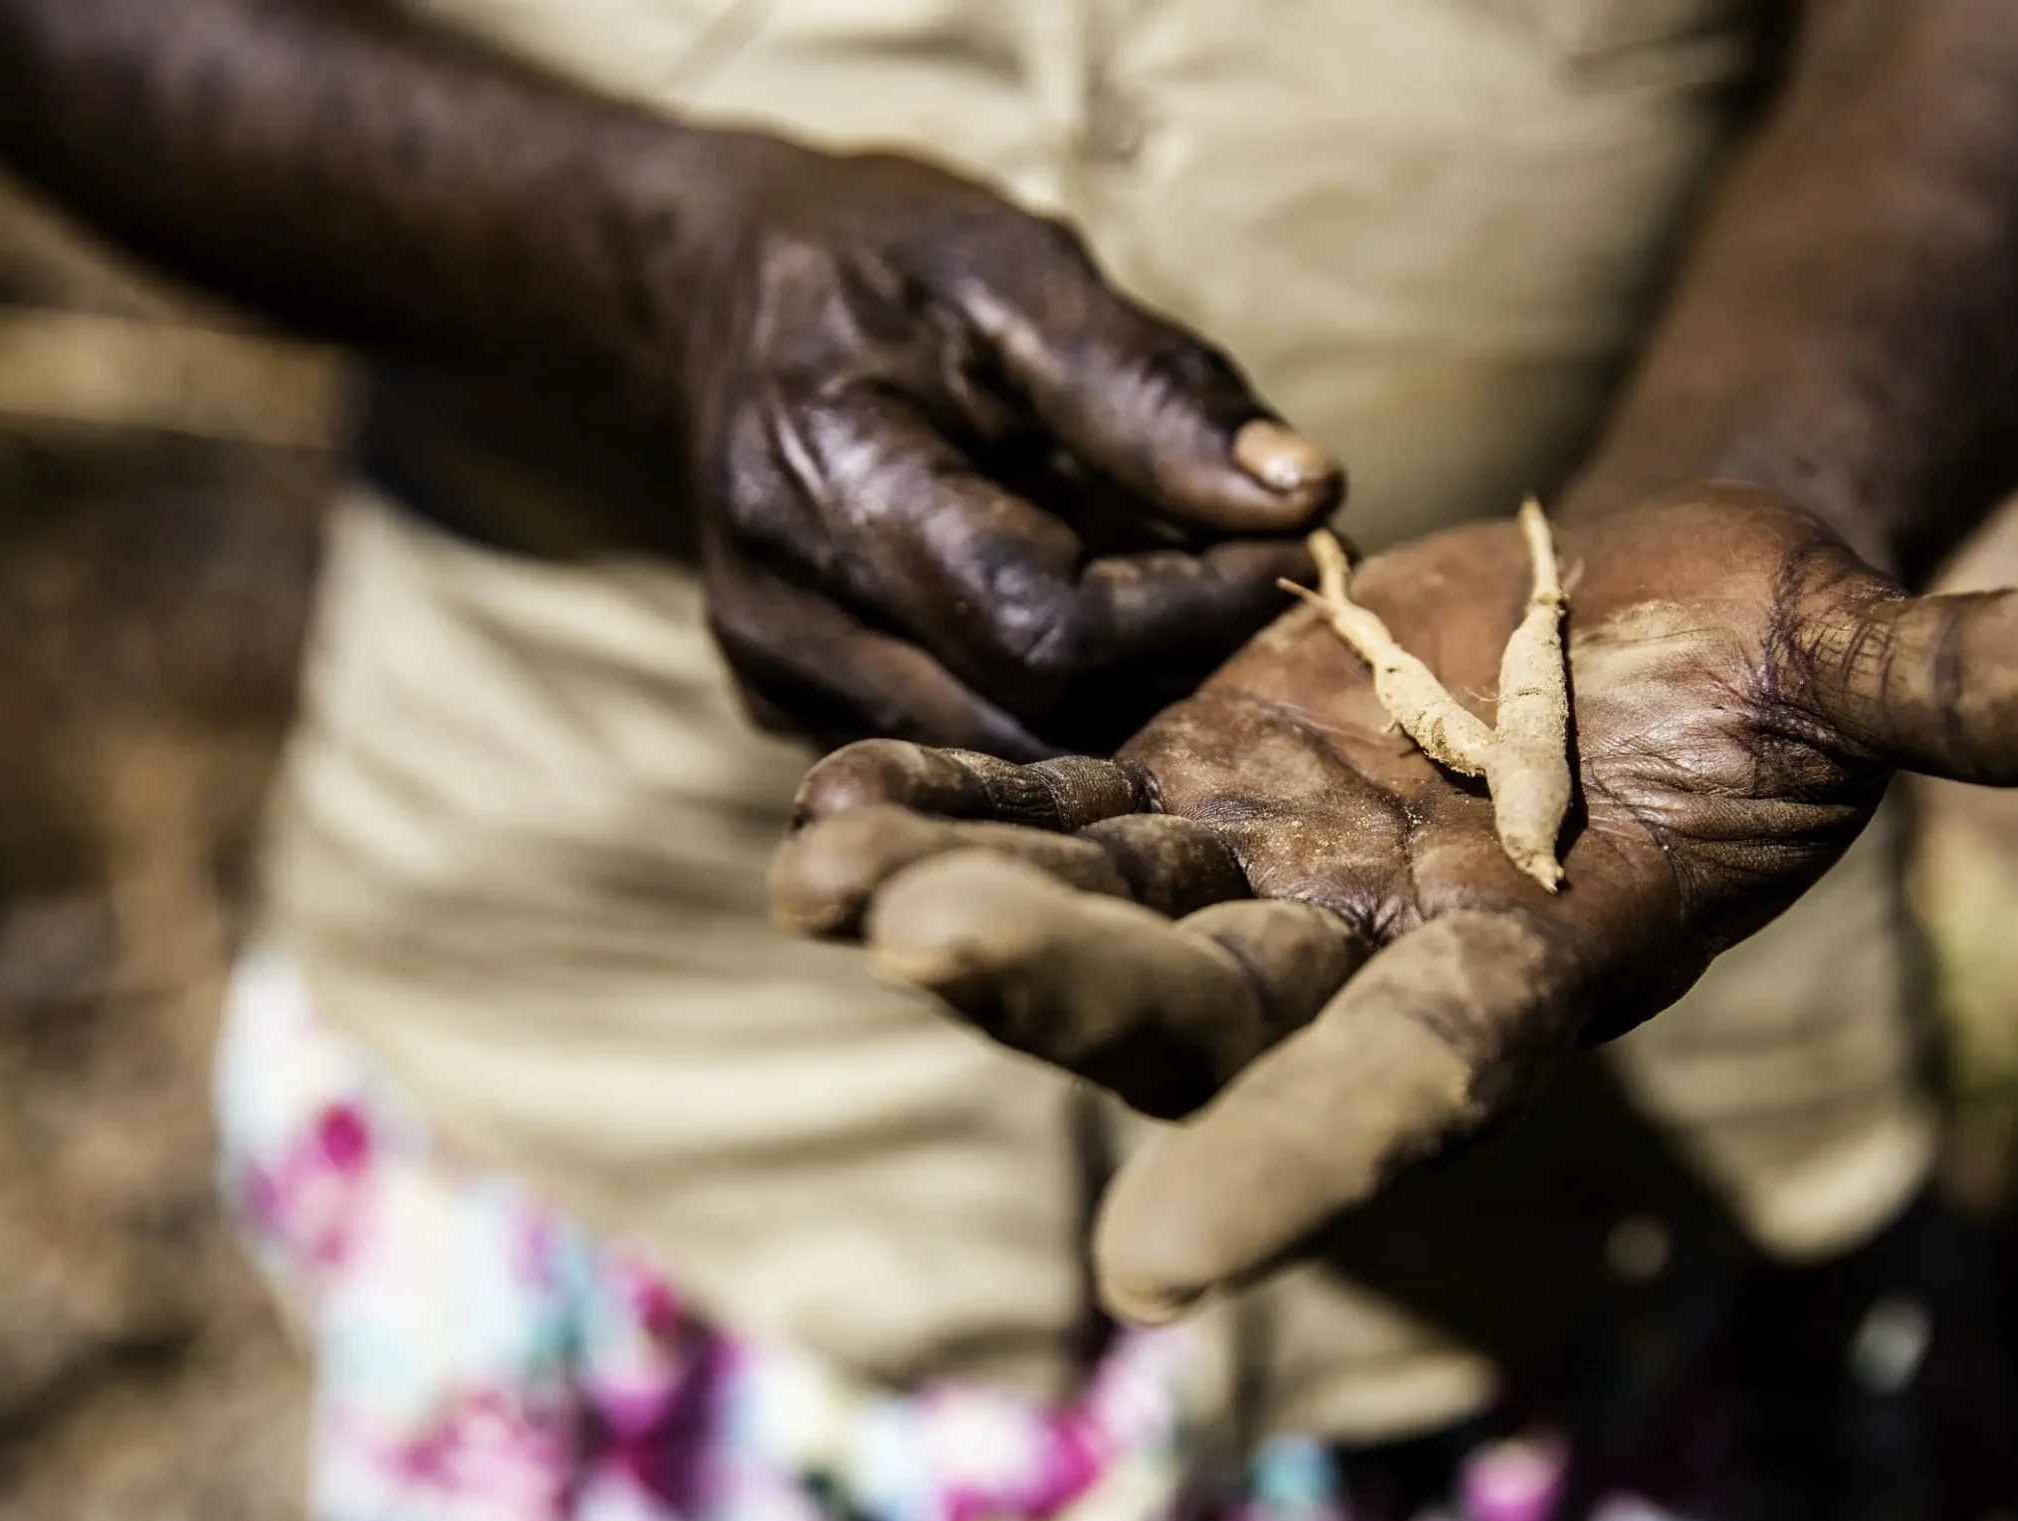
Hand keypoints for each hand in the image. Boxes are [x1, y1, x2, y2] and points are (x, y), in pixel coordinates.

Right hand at [658, 138, 1341, 755]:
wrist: (714, 301)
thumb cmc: (878, 268)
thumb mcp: (1015, 268)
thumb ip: (1152, 387)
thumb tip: (1303, 494)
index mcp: (825, 473)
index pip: (1043, 623)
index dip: (1195, 607)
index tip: (1294, 539)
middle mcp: (778, 607)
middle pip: (1033, 717)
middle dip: (1180, 663)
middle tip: (1264, 577)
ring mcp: (776, 676)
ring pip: (1012, 756)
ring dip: (1130, 695)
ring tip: (1185, 591)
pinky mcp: (791, 712)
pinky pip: (972, 750)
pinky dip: (1064, 702)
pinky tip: (1096, 618)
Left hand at [773, 483, 2017, 1320]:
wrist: (1649, 609)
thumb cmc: (1775, 663)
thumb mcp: (1877, 658)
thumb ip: (2003, 690)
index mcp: (1522, 976)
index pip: (1403, 1093)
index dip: (1293, 1166)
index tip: (1153, 1269)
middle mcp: (1366, 953)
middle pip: (1201, 995)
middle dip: (1071, 981)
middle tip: (924, 942)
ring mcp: (1256, 867)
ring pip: (1093, 900)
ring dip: (959, 887)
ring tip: (823, 868)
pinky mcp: (1185, 775)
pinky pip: (1045, 796)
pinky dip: (940, 795)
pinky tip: (819, 803)